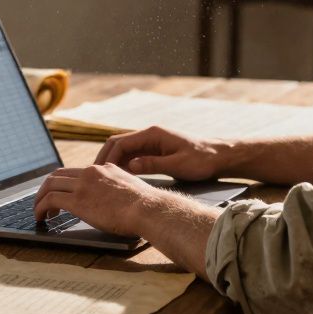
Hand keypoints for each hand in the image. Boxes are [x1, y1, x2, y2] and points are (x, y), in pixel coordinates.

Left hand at [33, 164, 158, 236]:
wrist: (148, 209)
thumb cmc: (146, 207)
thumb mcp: (130, 190)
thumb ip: (118, 191)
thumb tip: (115, 203)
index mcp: (104, 169)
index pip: (76, 171)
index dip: (63, 183)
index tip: (60, 194)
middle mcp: (91, 172)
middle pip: (58, 175)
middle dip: (47, 188)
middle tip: (43, 202)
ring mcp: (83, 185)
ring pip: (50, 185)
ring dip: (40, 199)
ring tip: (39, 212)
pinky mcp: (78, 200)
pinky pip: (50, 200)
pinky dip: (41, 207)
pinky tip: (41, 217)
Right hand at [94, 126, 224, 180]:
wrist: (219, 156)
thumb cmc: (202, 160)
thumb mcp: (178, 165)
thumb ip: (153, 164)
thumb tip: (130, 166)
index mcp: (153, 134)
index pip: (121, 143)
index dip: (108, 158)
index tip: (100, 173)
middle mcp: (149, 135)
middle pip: (117, 144)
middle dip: (104, 158)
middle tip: (93, 176)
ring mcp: (151, 142)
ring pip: (124, 150)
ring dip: (112, 162)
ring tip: (102, 179)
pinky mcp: (155, 151)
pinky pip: (133, 156)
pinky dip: (123, 165)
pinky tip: (119, 178)